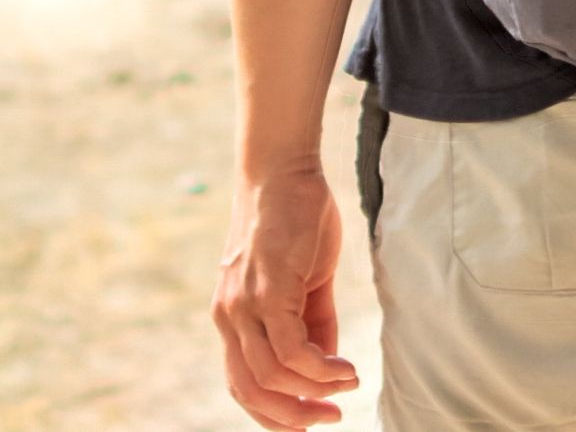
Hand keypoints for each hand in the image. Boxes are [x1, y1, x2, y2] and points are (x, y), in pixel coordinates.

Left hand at [214, 159, 359, 427]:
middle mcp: (228, 316)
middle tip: (331, 417)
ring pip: (272, 375)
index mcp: (232, 317)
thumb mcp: (303, 281)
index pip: (242, 385)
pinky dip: (321, 367)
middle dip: (293, 416)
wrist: (283, 168)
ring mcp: (244, 303)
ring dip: (315, 391)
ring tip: (348, 383)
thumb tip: (326, 365)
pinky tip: (345, 366)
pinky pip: (291, 348)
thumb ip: (310, 322)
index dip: (275, 413)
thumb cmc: (295, 219)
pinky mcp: (266, 288)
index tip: (313, 420)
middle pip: (250, 391)